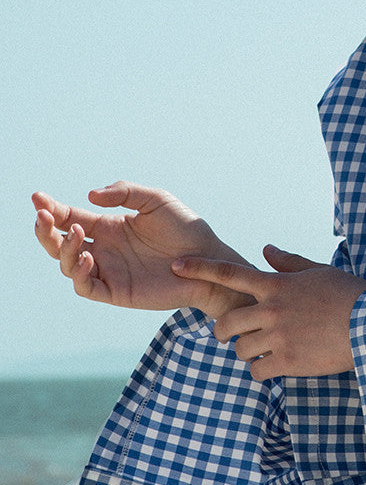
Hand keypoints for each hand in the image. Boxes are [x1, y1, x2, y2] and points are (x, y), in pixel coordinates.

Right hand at [32, 183, 252, 317]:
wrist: (209, 260)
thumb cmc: (186, 229)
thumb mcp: (155, 200)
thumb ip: (124, 192)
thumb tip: (89, 196)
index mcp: (109, 226)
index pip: (70, 217)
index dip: (52, 209)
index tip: (38, 197)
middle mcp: (104, 249)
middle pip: (60, 242)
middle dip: (45, 229)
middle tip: (43, 215)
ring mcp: (109, 271)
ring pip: (68, 264)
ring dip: (64, 248)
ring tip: (77, 233)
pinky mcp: (118, 292)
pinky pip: (87, 287)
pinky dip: (79, 273)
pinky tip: (87, 256)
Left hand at [173, 245, 365, 378]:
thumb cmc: (349, 295)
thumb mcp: (319, 271)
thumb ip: (288, 262)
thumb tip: (265, 249)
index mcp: (276, 285)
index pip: (229, 273)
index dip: (199, 269)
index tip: (176, 266)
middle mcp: (271, 310)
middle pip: (225, 322)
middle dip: (222, 331)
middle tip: (228, 336)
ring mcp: (278, 337)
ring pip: (240, 349)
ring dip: (246, 352)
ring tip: (262, 352)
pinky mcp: (288, 362)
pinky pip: (257, 371)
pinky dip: (260, 371)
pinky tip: (273, 367)